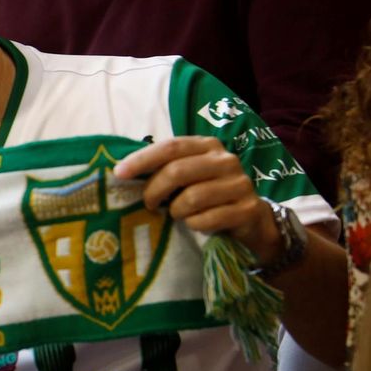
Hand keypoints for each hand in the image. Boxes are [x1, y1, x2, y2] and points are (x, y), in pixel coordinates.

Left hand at [113, 137, 281, 263]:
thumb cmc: (208, 195)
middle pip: (178, 171)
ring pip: (192, 197)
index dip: (142, 159)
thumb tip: (122, 172)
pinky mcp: (247, 209)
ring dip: (176, 211)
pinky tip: (195, 224)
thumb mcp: (188, 177)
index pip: (171, 146)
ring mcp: (240, 184)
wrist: (251, 220)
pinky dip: (194, 225)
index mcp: (207, 146)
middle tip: (149, 204)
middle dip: (155, 190)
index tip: (119, 173)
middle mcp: (226, 160)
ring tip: (177, 215)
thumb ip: (164, 169)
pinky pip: (207, 219)